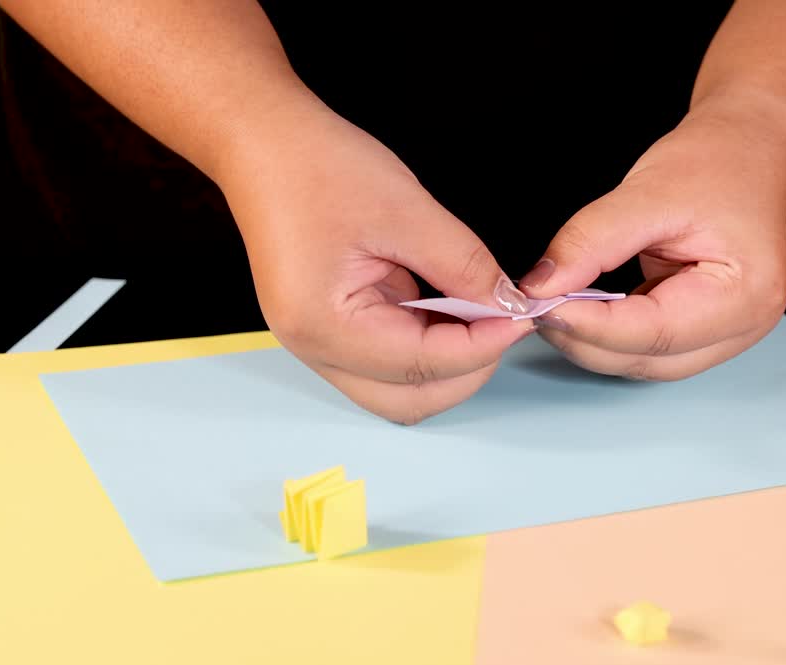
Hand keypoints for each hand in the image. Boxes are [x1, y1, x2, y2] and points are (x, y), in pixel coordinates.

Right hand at [218, 99, 534, 423]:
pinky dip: (425, 344)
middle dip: (466, 369)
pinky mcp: (328, 328)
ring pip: (398, 389)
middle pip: (409, 401)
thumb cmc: (317, 166)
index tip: (524, 315)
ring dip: (445, 362)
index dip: (484, 345)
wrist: (262, 142)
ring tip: (478, 311)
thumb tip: (509, 304)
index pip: (423, 365)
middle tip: (504, 320)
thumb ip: (463, 265)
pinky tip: (448, 306)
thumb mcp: (405, 209)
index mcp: (324, 324)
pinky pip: (386, 361)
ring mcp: (317, 343)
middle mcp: (314, 348)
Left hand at [519, 106, 785, 379]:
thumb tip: (541, 286)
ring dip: (591, 342)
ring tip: (553, 303)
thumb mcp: (648, 191)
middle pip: (647, 359)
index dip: (590, 325)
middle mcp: (742, 327)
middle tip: (535, 305)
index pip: (654, 332)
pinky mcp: (700, 331)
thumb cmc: (716, 164)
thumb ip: (591, 242)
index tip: (539, 305)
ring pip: (642, 363)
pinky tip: (579, 307)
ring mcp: (724, 335)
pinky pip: (644, 349)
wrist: (746, 150)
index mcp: (745, 295)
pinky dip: (607, 334)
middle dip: (584, 339)